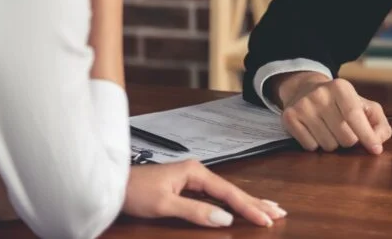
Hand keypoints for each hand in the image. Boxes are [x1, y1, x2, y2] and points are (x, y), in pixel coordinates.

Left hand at [124, 160, 286, 227]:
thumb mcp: (164, 205)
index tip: (266, 219)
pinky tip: (239, 207)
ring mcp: (192, 179)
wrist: (112, 184)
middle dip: (256, 202)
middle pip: (233, 190)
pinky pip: (216, 195)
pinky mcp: (186, 186)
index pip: (229, 193)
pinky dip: (231, 202)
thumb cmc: (135, 192)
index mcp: (196, 172)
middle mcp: (197, 172)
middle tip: (279, 212)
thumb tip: (226, 219)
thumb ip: (196, 212)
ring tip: (268, 209)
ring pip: (226, 193)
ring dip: (247, 202)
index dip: (249, 208)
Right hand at [276, 74, 391, 153]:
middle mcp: (320, 94)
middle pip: (344, 136)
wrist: (305, 88)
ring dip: (333, 143)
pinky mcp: (289, 117)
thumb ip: (377, 122)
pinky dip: (316, 144)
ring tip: (329, 129)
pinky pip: (310, 147)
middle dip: (349, 140)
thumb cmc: (340, 102)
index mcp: (341, 87)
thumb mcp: (362, 104)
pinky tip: (315, 131)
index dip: (367, 135)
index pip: (354, 115)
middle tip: (345, 130)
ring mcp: (303, 106)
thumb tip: (378, 142)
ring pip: (328, 145)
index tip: (375, 150)